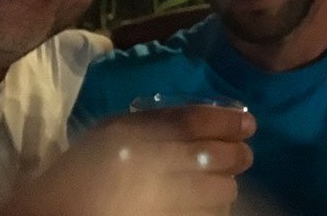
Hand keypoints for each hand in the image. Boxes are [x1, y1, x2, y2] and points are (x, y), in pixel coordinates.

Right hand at [12, 105, 254, 215]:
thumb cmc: (78, 172)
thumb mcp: (111, 132)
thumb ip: (150, 123)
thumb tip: (200, 120)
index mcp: (134, 135)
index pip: (194, 122)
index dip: (226, 120)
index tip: (248, 120)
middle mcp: (153, 166)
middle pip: (215, 157)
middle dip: (236, 155)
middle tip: (244, 154)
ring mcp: (164, 201)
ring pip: (219, 193)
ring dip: (225, 186)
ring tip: (224, 184)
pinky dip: (212, 211)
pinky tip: (208, 207)